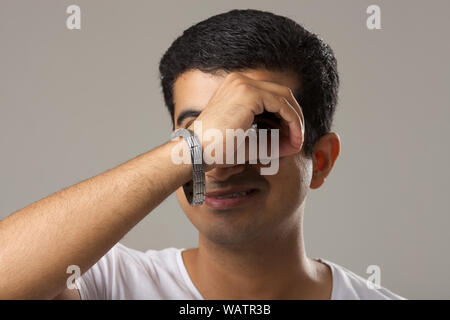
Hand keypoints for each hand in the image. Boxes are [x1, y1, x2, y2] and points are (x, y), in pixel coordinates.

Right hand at [187, 72, 304, 170]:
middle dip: (294, 117)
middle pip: (281, 93)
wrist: (197, 152)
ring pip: (285, 98)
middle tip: (297, 139)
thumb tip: (295, 141)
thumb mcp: (248, 138)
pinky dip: (293, 121)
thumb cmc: (217, 150)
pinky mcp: (249, 93)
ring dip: (296, 120)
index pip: (272, 95)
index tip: (291, 137)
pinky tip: (294, 138)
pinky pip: (282, 105)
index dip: (286, 116)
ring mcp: (243, 84)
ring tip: (296, 142)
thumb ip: (269, 134)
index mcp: (236, 87)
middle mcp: (239, 80)